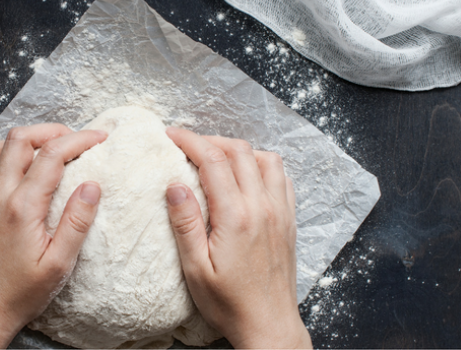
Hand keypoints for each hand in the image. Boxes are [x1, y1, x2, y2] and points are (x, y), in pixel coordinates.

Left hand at [0, 124, 106, 348]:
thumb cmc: (22, 292)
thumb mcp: (59, 264)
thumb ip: (77, 222)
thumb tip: (92, 186)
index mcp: (22, 207)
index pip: (52, 154)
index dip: (79, 139)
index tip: (99, 138)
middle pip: (21, 138)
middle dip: (52, 130)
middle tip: (74, 140)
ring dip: (24, 141)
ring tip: (46, 150)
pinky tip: (15, 169)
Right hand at [165, 128, 311, 348]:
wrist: (268, 324)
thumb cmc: (229, 302)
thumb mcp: (196, 269)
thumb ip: (186, 223)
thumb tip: (175, 185)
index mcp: (237, 216)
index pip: (213, 160)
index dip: (190, 141)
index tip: (172, 136)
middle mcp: (263, 207)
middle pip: (239, 151)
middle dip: (211, 140)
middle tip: (188, 145)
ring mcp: (280, 212)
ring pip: (266, 158)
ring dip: (239, 150)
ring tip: (217, 157)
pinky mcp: (289, 220)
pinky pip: (283, 177)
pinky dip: (263, 165)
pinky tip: (248, 175)